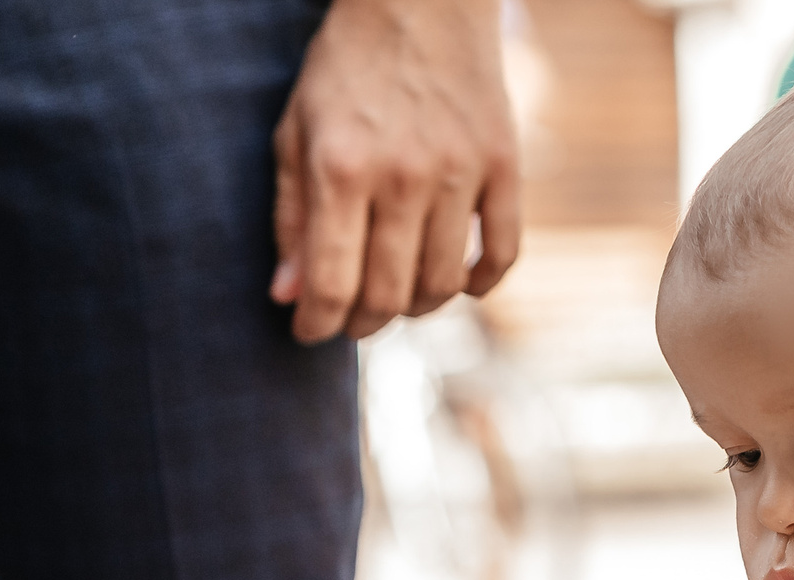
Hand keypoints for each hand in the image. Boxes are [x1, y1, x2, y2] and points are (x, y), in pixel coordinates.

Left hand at [270, 0, 523, 343]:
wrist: (422, 1)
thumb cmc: (347, 69)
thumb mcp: (297, 131)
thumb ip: (292, 216)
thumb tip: (289, 296)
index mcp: (340, 167)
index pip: (332, 282)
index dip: (318, 323)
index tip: (310, 332)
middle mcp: (402, 176)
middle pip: (387, 294)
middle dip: (363, 323)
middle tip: (353, 320)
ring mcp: (460, 173)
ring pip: (443, 284)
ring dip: (416, 308)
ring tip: (398, 299)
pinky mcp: (504, 166)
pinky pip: (501, 253)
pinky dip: (480, 284)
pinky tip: (459, 284)